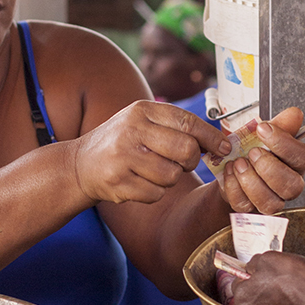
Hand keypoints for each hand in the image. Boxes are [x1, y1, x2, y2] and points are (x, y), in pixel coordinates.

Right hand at [75, 101, 229, 204]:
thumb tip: (218, 142)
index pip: (187, 122)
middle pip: (185, 150)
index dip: (211, 137)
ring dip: (169, 179)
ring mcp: (123, 156)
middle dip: (190, 161)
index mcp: (142, 110)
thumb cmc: (122, 143)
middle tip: (182, 163)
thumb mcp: (142, 123)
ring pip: (172, 176)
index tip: (225, 148)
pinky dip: (153, 192)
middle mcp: (131, 130)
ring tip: (152, 171)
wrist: (79, 164)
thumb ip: (175, 127)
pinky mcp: (117, 182)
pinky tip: (138, 182)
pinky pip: (156, 194)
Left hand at [219, 107, 304, 214]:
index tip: (263, 129)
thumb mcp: (264, 134)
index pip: (301, 156)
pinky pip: (245, 206)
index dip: (283, 143)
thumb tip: (295, 114)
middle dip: (269, 167)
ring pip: (270, 202)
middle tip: (252, 152)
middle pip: (291, 185)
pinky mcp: (252, 210)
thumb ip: (280, 124)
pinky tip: (229, 172)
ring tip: (238, 163)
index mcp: (296, 162)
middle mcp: (289, 184)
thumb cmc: (254, 151)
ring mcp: (272, 200)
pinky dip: (234, 188)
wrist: (233, 167)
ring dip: (250, 180)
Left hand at [230, 251, 304, 304]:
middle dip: (262, 279)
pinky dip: (285, 295)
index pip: (238, 278)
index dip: (250, 268)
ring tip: (287, 278)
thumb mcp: (266, 258)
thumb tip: (253, 265)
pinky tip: (294, 287)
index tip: (259, 265)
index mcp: (242, 296)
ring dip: (275, 286)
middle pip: (252, 288)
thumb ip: (254, 262)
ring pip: (267, 295)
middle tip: (275, 270)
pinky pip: (280, 301)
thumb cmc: (291, 278)